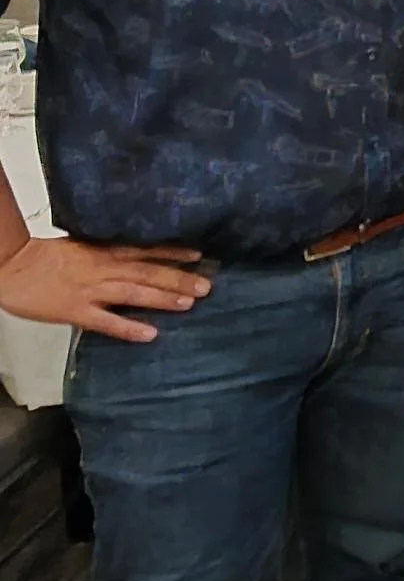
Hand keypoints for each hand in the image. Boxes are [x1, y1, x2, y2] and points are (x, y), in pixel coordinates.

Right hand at [0, 237, 210, 343]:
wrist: (12, 265)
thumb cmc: (43, 256)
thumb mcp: (80, 246)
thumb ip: (105, 252)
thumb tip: (132, 254)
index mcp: (103, 252)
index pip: (145, 250)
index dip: (172, 252)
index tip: (199, 254)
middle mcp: (104, 270)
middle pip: (147, 273)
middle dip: (178, 278)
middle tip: (207, 285)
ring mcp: (91, 291)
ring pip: (134, 294)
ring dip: (163, 298)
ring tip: (189, 303)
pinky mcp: (76, 312)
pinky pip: (106, 322)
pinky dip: (129, 328)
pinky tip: (151, 334)